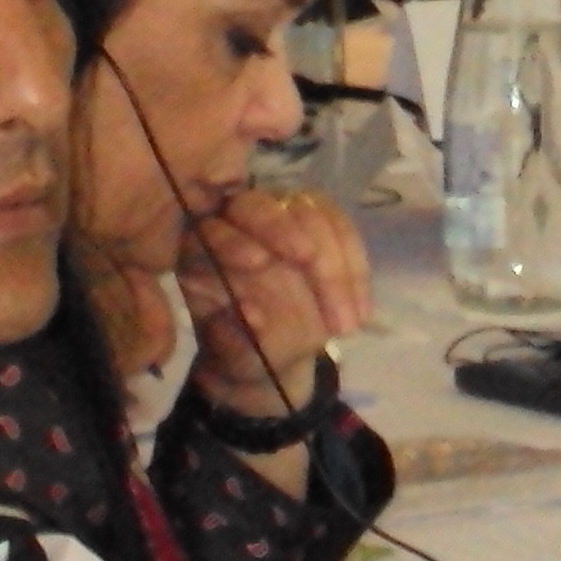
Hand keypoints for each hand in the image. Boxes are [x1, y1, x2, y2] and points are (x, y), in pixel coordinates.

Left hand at [181, 188, 374, 419]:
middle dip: (284, 229)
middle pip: (257, 205)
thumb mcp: (230, 356)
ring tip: (345, 319)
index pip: (211, 230)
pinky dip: (355, 268)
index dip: (233, 241)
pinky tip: (360, 309)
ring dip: (334, 262)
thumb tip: (251, 317)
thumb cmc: (240, 350)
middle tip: (309, 260)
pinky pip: (342, 228)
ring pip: (309, 212)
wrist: (270, 352)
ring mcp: (281, 214)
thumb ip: (233, 340)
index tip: (259, 263)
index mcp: (200, 251)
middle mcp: (236, 222)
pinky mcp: (318, 220)